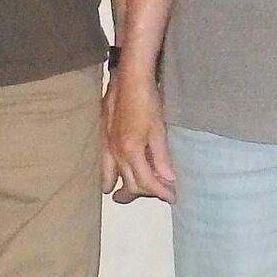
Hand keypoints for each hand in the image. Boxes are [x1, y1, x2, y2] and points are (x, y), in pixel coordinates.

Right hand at [103, 71, 176, 202]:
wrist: (129, 79)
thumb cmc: (147, 101)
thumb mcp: (159, 129)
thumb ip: (161, 157)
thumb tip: (168, 180)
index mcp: (131, 152)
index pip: (145, 182)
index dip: (160, 192)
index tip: (172, 197)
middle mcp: (116, 153)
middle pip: (129, 183)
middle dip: (145, 193)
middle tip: (160, 194)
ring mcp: (107, 146)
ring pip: (112, 176)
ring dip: (122, 188)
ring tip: (126, 196)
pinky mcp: (104, 138)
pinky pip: (105, 164)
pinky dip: (109, 175)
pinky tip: (111, 177)